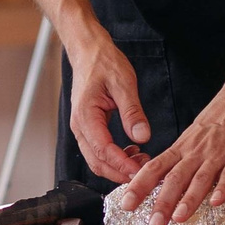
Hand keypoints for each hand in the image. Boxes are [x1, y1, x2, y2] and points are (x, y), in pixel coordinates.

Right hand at [66, 35, 152, 184]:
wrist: (89, 51)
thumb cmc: (103, 62)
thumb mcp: (123, 83)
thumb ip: (132, 111)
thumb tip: (142, 136)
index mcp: (86, 115)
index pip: (103, 150)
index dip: (122, 164)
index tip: (140, 171)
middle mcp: (80, 125)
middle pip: (96, 162)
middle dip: (120, 172)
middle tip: (144, 174)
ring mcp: (82, 128)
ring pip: (96, 159)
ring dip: (117, 167)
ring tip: (142, 162)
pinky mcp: (88, 127)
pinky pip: (98, 150)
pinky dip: (114, 157)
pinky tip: (132, 152)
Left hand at [112, 83, 224, 224]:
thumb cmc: (218, 121)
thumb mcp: (191, 138)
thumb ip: (178, 161)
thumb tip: (159, 184)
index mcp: (182, 149)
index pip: (154, 168)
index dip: (139, 186)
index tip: (126, 204)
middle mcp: (195, 153)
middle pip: (175, 178)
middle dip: (162, 203)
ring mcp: (217, 155)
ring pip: (200, 179)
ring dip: (188, 199)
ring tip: (178, 218)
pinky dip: (222, 188)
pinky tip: (216, 202)